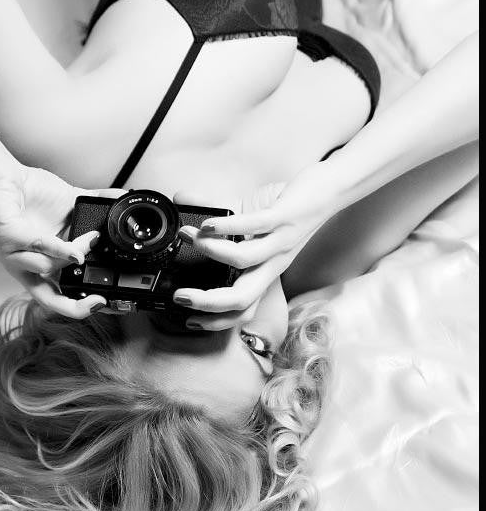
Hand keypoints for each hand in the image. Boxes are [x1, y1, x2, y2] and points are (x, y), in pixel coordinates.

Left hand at [0, 142, 123, 317]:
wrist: (2, 172)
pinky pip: (35, 246)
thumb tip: (121, 200)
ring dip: (75, 255)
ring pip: (47, 268)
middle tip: (98, 300)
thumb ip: (94, 211)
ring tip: (91, 239)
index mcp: (40, 262)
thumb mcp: (70, 207)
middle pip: (48, 298)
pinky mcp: (5, 236)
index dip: (79, 305)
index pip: (58, 295)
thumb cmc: (29, 193)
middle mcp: (24, 264)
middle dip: (74, 306)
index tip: (103, 301)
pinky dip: (57, 248)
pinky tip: (73, 247)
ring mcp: (12, 253)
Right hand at [171, 161, 342, 328]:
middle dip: (208, 303)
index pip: (243, 309)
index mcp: (265, 270)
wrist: (330, 189)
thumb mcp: (250, 221)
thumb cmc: (289, 208)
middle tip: (181, 297)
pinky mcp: (284, 217)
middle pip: (243, 299)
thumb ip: (216, 217)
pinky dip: (227, 227)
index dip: (216, 321)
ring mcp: (280, 241)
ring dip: (210, 251)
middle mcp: (274, 263)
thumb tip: (182, 203)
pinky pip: (254, 226)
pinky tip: (209, 223)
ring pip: (244, 260)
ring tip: (188, 236)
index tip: (189, 318)